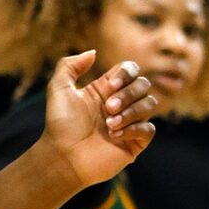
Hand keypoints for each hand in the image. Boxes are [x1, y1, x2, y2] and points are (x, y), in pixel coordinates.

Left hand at [41, 52, 157, 186]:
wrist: (64, 156)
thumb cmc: (60, 124)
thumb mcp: (58, 89)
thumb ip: (70, 66)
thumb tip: (94, 52)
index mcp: (106, 90)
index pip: (130, 70)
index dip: (126, 73)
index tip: (111, 84)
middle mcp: (121, 103)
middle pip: (143, 85)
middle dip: (128, 95)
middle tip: (107, 108)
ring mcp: (130, 122)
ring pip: (150, 104)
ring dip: (130, 112)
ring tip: (109, 125)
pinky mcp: (136, 142)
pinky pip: (149, 128)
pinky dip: (134, 129)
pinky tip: (115, 137)